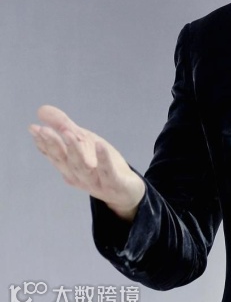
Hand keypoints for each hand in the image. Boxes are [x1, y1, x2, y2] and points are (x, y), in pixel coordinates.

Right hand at [28, 105, 145, 221]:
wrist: (126, 191)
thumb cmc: (101, 166)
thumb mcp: (84, 142)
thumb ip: (64, 126)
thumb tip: (41, 110)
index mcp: (69, 166)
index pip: (53, 154)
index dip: (43, 142)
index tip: (33, 128)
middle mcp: (77, 175)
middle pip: (63, 159)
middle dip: (53, 144)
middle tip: (43, 129)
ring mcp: (94, 181)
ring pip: (81, 166)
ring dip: (74, 150)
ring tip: (69, 133)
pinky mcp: (113, 183)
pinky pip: (107, 171)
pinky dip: (103, 159)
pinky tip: (100, 145)